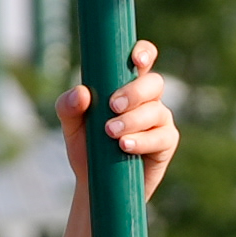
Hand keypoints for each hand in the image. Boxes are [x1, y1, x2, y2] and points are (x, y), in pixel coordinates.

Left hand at [60, 42, 179, 196]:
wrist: (97, 184)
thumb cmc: (87, 147)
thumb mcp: (71, 125)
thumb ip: (68, 106)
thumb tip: (81, 93)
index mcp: (128, 84)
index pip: (143, 58)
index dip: (144, 52)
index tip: (136, 58)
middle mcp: (148, 98)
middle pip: (154, 82)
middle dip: (134, 92)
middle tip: (113, 106)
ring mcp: (160, 120)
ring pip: (155, 111)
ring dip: (132, 120)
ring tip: (110, 133)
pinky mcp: (166, 142)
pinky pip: (161, 136)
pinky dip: (142, 140)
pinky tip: (125, 145)